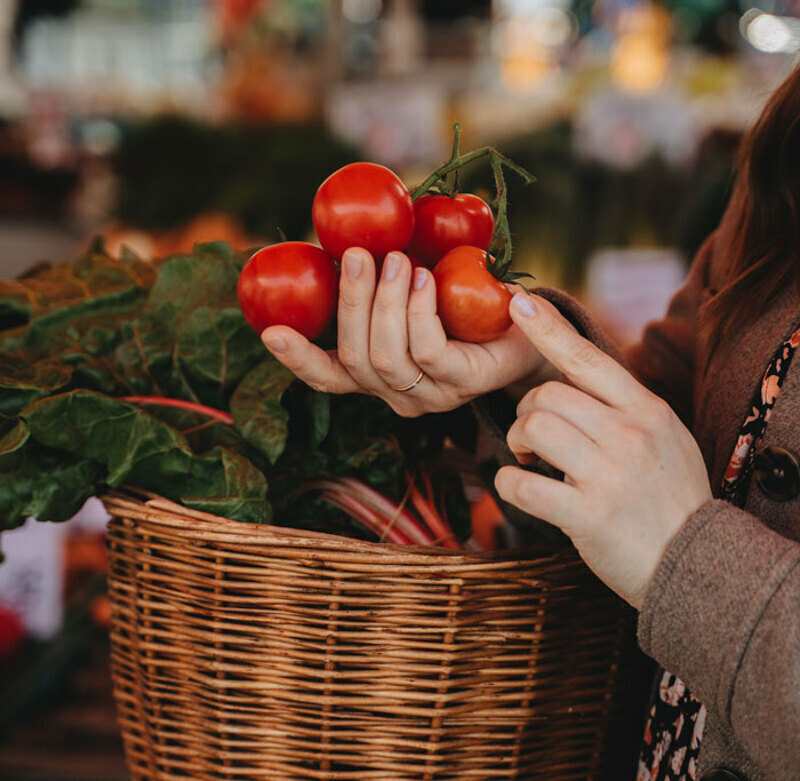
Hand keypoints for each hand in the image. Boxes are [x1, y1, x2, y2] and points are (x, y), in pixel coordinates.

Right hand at [261, 247, 547, 416]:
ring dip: (385, 303)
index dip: (298, 358)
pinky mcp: (463, 382)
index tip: (270, 331)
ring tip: (395, 260)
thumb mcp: (415, 288)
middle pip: (356, 360)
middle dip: (350, 304)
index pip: (329, 377)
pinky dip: (419, 310)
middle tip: (358, 255)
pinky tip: (426, 278)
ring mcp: (431, 394)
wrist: (531, 327)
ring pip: (387, 357)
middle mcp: (399, 393)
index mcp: (379, 376)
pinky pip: (427, 350)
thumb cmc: (466, 303)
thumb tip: (346, 236)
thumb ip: (382, 278)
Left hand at [495, 293, 711, 608]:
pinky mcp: (589, 515)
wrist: (696, 565)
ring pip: (535, 427)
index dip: (549, 329)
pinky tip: (519, 488)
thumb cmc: (670, 497)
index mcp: (647, 411)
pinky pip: (523, 484)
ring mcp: (610, 474)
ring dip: (517, 441)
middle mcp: (630, 435)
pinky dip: (508, 484)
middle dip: (525, 412)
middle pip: (548, 395)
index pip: (589, 358)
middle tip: (530, 437)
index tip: (520, 302)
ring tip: (527, 459)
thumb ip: (626, 406)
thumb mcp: (665, 437)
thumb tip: (579, 371)